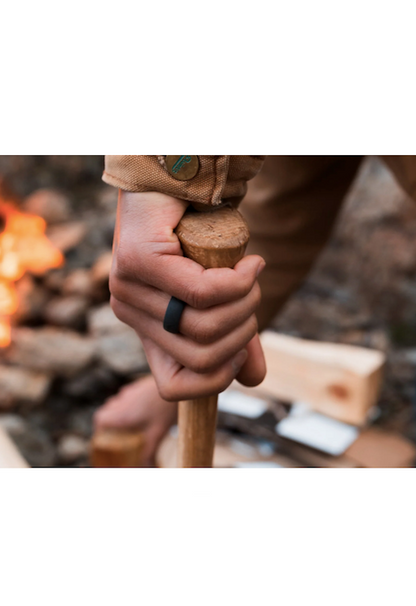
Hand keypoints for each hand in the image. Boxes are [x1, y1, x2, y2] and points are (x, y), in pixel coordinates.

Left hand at [109, 190, 265, 399]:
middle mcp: (128, 313)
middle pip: (201, 357)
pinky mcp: (138, 261)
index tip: (239, 350)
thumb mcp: (219, 298)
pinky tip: (250, 265)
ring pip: (204, 326)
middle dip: (242, 333)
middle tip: (251, 298)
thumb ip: (235, 336)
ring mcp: (128, 288)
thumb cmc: (200, 242)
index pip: (174, 386)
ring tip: (250, 277)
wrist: (177, 185)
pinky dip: (239, 282)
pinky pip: (202, 291)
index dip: (216, 378)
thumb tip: (254, 381)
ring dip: (245, 304)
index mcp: (144, 330)